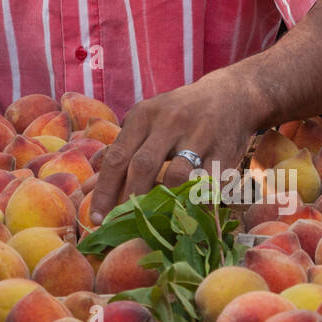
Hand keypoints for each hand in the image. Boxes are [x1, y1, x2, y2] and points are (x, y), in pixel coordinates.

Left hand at [92, 71, 260, 217]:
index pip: (117, 156)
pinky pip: (209, 183)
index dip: (105, 190)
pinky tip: (190, 217)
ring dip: (165, 203)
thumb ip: (123, 150)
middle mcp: (169, 122)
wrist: (231, 94)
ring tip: (156, 223)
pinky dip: (199, 203)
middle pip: (143, 166)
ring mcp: (199, 134)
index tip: (98, 217)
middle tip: (122, 226)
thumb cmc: (179, 114)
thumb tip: (90, 188)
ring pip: (177, 175)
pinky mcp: (224, 149)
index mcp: (144, 115)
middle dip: (130, 200)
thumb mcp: (148, 120)